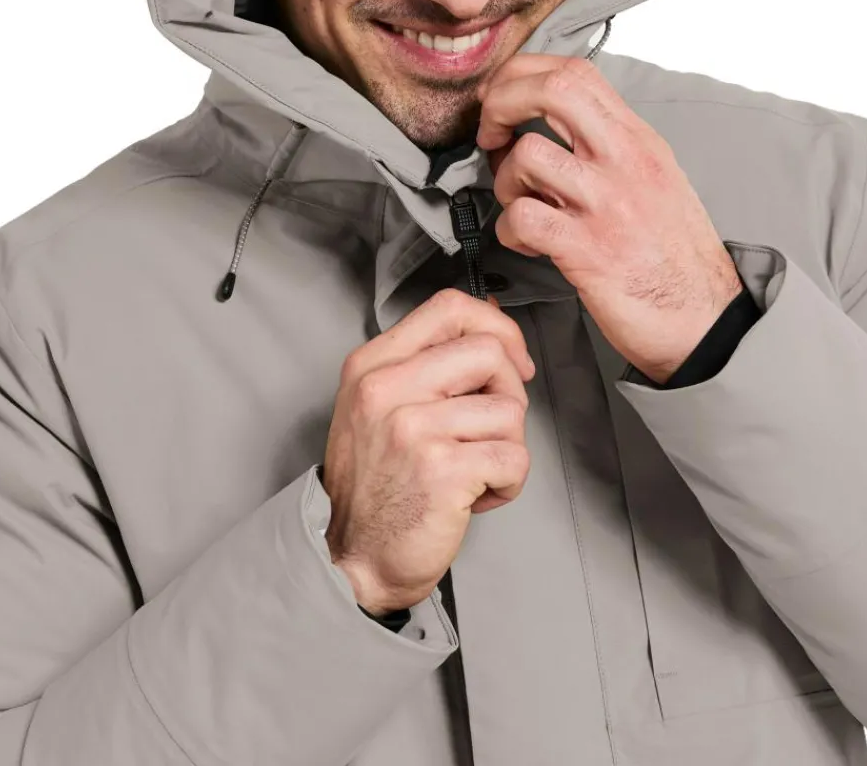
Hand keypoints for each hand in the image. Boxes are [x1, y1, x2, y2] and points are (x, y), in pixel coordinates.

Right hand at [322, 290, 535, 616]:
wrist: (351, 558)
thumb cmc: (375, 483)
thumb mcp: (379, 405)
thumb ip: (427, 363)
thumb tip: (493, 326)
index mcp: (373, 364)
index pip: (449, 308)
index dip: (496, 326)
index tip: (509, 360)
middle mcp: (386, 388)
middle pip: (489, 351)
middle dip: (509, 391)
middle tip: (490, 428)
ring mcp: (412, 428)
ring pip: (509, 409)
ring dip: (507, 447)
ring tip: (474, 470)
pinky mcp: (442, 470)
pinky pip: (515, 458)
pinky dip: (509, 483)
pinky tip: (476, 495)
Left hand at [476, 54, 742, 383]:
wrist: (705, 318)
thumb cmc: (675, 255)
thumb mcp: (655, 179)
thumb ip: (607, 147)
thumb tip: (548, 128)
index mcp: (638, 139)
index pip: (576, 72)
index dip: (524, 75)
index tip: (502, 98)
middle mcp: (624, 160)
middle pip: (552, 90)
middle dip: (501, 101)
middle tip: (490, 133)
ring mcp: (606, 203)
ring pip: (527, 156)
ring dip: (504, 180)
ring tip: (518, 203)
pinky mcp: (587, 249)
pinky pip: (521, 218)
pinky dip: (508, 229)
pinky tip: (526, 242)